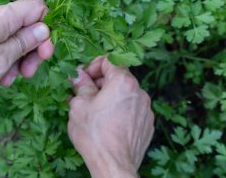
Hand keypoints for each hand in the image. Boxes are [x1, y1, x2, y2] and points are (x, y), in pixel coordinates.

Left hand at [0, 0, 53, 104]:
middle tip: (29, 72)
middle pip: (27, 26)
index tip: (44, 51)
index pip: (37, 7)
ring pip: (12, 38)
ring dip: (17, 59)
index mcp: (1, 18)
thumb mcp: (0, 61)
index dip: (46, 27)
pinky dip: (3, 60)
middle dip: (33, 49)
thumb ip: (24, 43)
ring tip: (8, 79)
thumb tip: (43, 29)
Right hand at [68, 57, 153, 177]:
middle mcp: (139, 92)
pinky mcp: (147, 124)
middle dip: (100, 82)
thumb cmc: (94, 134)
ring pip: (125, 94)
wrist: (114, 165)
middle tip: (84, 94)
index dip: (92, 66)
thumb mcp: (79, 105)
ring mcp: (146, 109)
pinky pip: (132, 109)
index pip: (109, 61)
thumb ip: (80, 85)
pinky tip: (107, 122)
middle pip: (118, 77)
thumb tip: (77, 75)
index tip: (82, 77)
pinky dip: (120, 110)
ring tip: (94, 110)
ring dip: (110, 96)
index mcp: (123, 82)